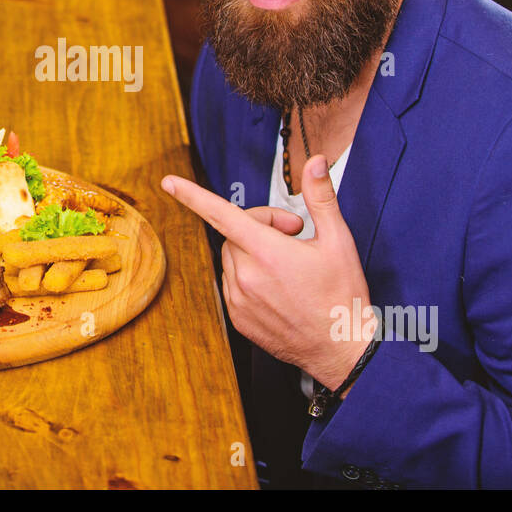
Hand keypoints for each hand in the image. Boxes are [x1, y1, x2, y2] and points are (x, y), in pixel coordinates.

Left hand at [162, 155, 372, 391]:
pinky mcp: (238, 319)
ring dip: (252, 252)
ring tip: (288, 264)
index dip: (191, 195)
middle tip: (293, 234)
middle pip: (234, 233)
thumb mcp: (338, 240)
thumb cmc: (342, 296)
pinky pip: (232, 285)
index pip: (221, 214)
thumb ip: (320, 197)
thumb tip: (315, 162)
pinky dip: (248, 277)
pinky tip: (278, 286)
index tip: (169, 182)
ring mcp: (239, 301)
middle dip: (259, 226)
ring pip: (232, 258)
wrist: (343, 349)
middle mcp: (246, 277)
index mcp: (267, 252)